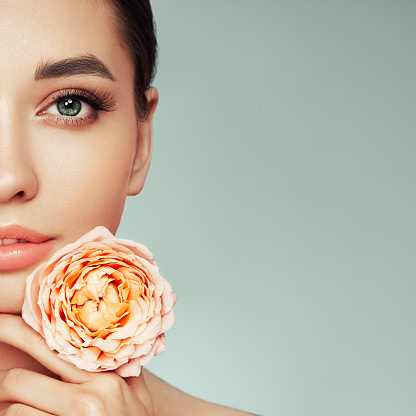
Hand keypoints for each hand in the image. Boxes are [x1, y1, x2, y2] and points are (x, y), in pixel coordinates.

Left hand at [0, 313, 153, 414]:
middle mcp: (87, 401)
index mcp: (104, 380)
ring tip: (30, 411)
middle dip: (7, 385)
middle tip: (9, 387)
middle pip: (18, 381)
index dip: (16, 331)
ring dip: (13, 411)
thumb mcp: (138, 396)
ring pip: (14, 411)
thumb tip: (118, 341)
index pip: (51, 346)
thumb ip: (125, 368)